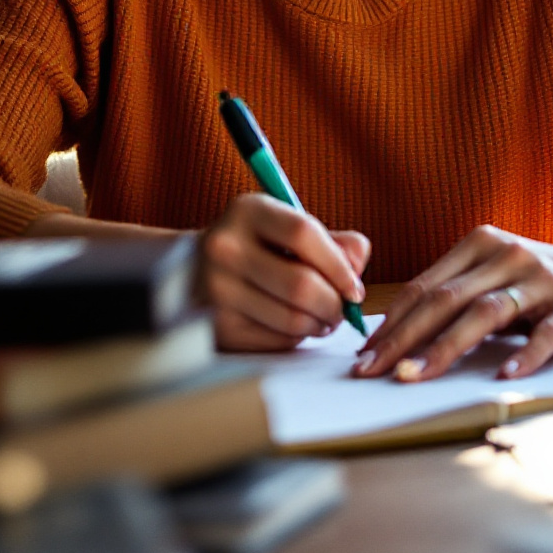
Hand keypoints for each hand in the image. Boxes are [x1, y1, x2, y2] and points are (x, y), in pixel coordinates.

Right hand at [199, 193, 369, 351]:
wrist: (193, 270)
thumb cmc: (255, 246)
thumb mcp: (286, 227)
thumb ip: (331, 240)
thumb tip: (359, 259)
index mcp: (246, 211)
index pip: (304, 234)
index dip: (339, 265)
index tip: (355, 287)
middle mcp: (225, 247)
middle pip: (301, 285)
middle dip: (335, 304)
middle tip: (342, 310)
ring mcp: (216, 290)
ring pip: (292, 320)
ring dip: (319, 325)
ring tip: (322, 318)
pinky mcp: (217, 326)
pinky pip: (276, 341)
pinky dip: (296, 338)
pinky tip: (294, 326)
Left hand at [353, 219, 552, 381]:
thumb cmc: (540, 282)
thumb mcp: (493, 276)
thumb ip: (453, 295)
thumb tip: (394, 335)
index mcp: (479, 244)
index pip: (425, 287)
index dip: (391, 322)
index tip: (362, 355)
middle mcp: (506, 255)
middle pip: (445, 300)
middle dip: (404, 339)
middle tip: (374, 372)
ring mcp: (542, 279)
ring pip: (485, 314)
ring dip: (446, 348)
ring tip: (417, 377)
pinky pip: (547, 332)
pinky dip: (525, 354)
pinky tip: (504, 376)